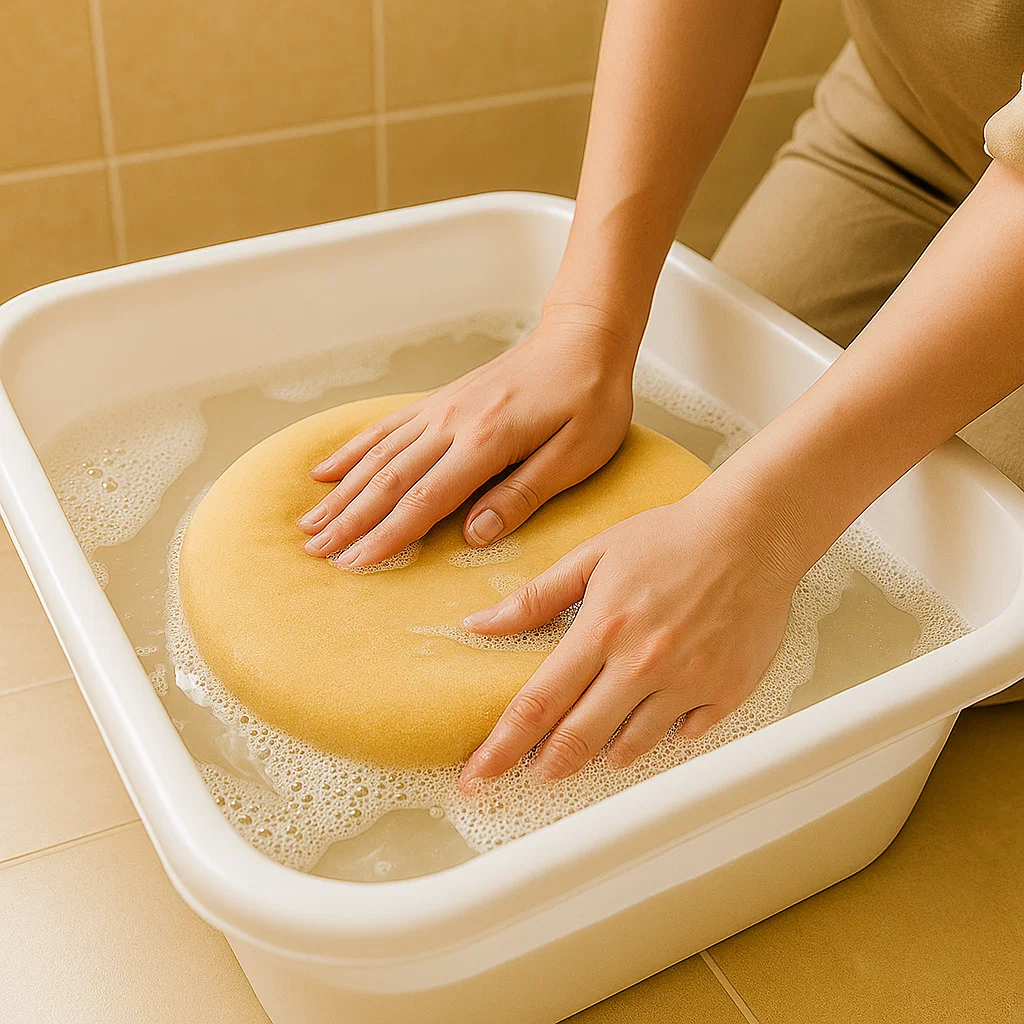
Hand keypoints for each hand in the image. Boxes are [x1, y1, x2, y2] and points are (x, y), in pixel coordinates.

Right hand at [298, 305, 637, 565]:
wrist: (584, 338)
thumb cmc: (591, 399)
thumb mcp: (577, 454)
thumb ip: (522, 494)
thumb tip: (473, 536)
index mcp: (487, 441)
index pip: (425, 499)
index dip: (387, 536)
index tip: (355, 564)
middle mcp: (452, 422)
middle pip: (389, 479)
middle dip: (350, 520)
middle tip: (315, 553)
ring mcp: (441, 408)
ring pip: (378, 455)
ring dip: (342, 492)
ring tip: (309, 524)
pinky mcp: (440, 401)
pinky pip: (386, 427)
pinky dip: (352, 450)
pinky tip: (325, 471)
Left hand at [458, 484, 802, 787]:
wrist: (752, 531)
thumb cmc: (671, 536)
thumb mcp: (593, 555)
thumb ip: (535, 597)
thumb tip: (478, 625)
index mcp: (602, 629)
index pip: (538, 703)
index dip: (502, 747)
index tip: (478, 776)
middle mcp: (642, 664)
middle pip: (579, 738)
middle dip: (545, 767)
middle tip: (529, 779)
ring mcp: (687, 681)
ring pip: (631, 746)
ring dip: (603, 754)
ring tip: (592, 748)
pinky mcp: (726, 690)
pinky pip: (685, 734)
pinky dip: (665, 733)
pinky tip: (655, 719)